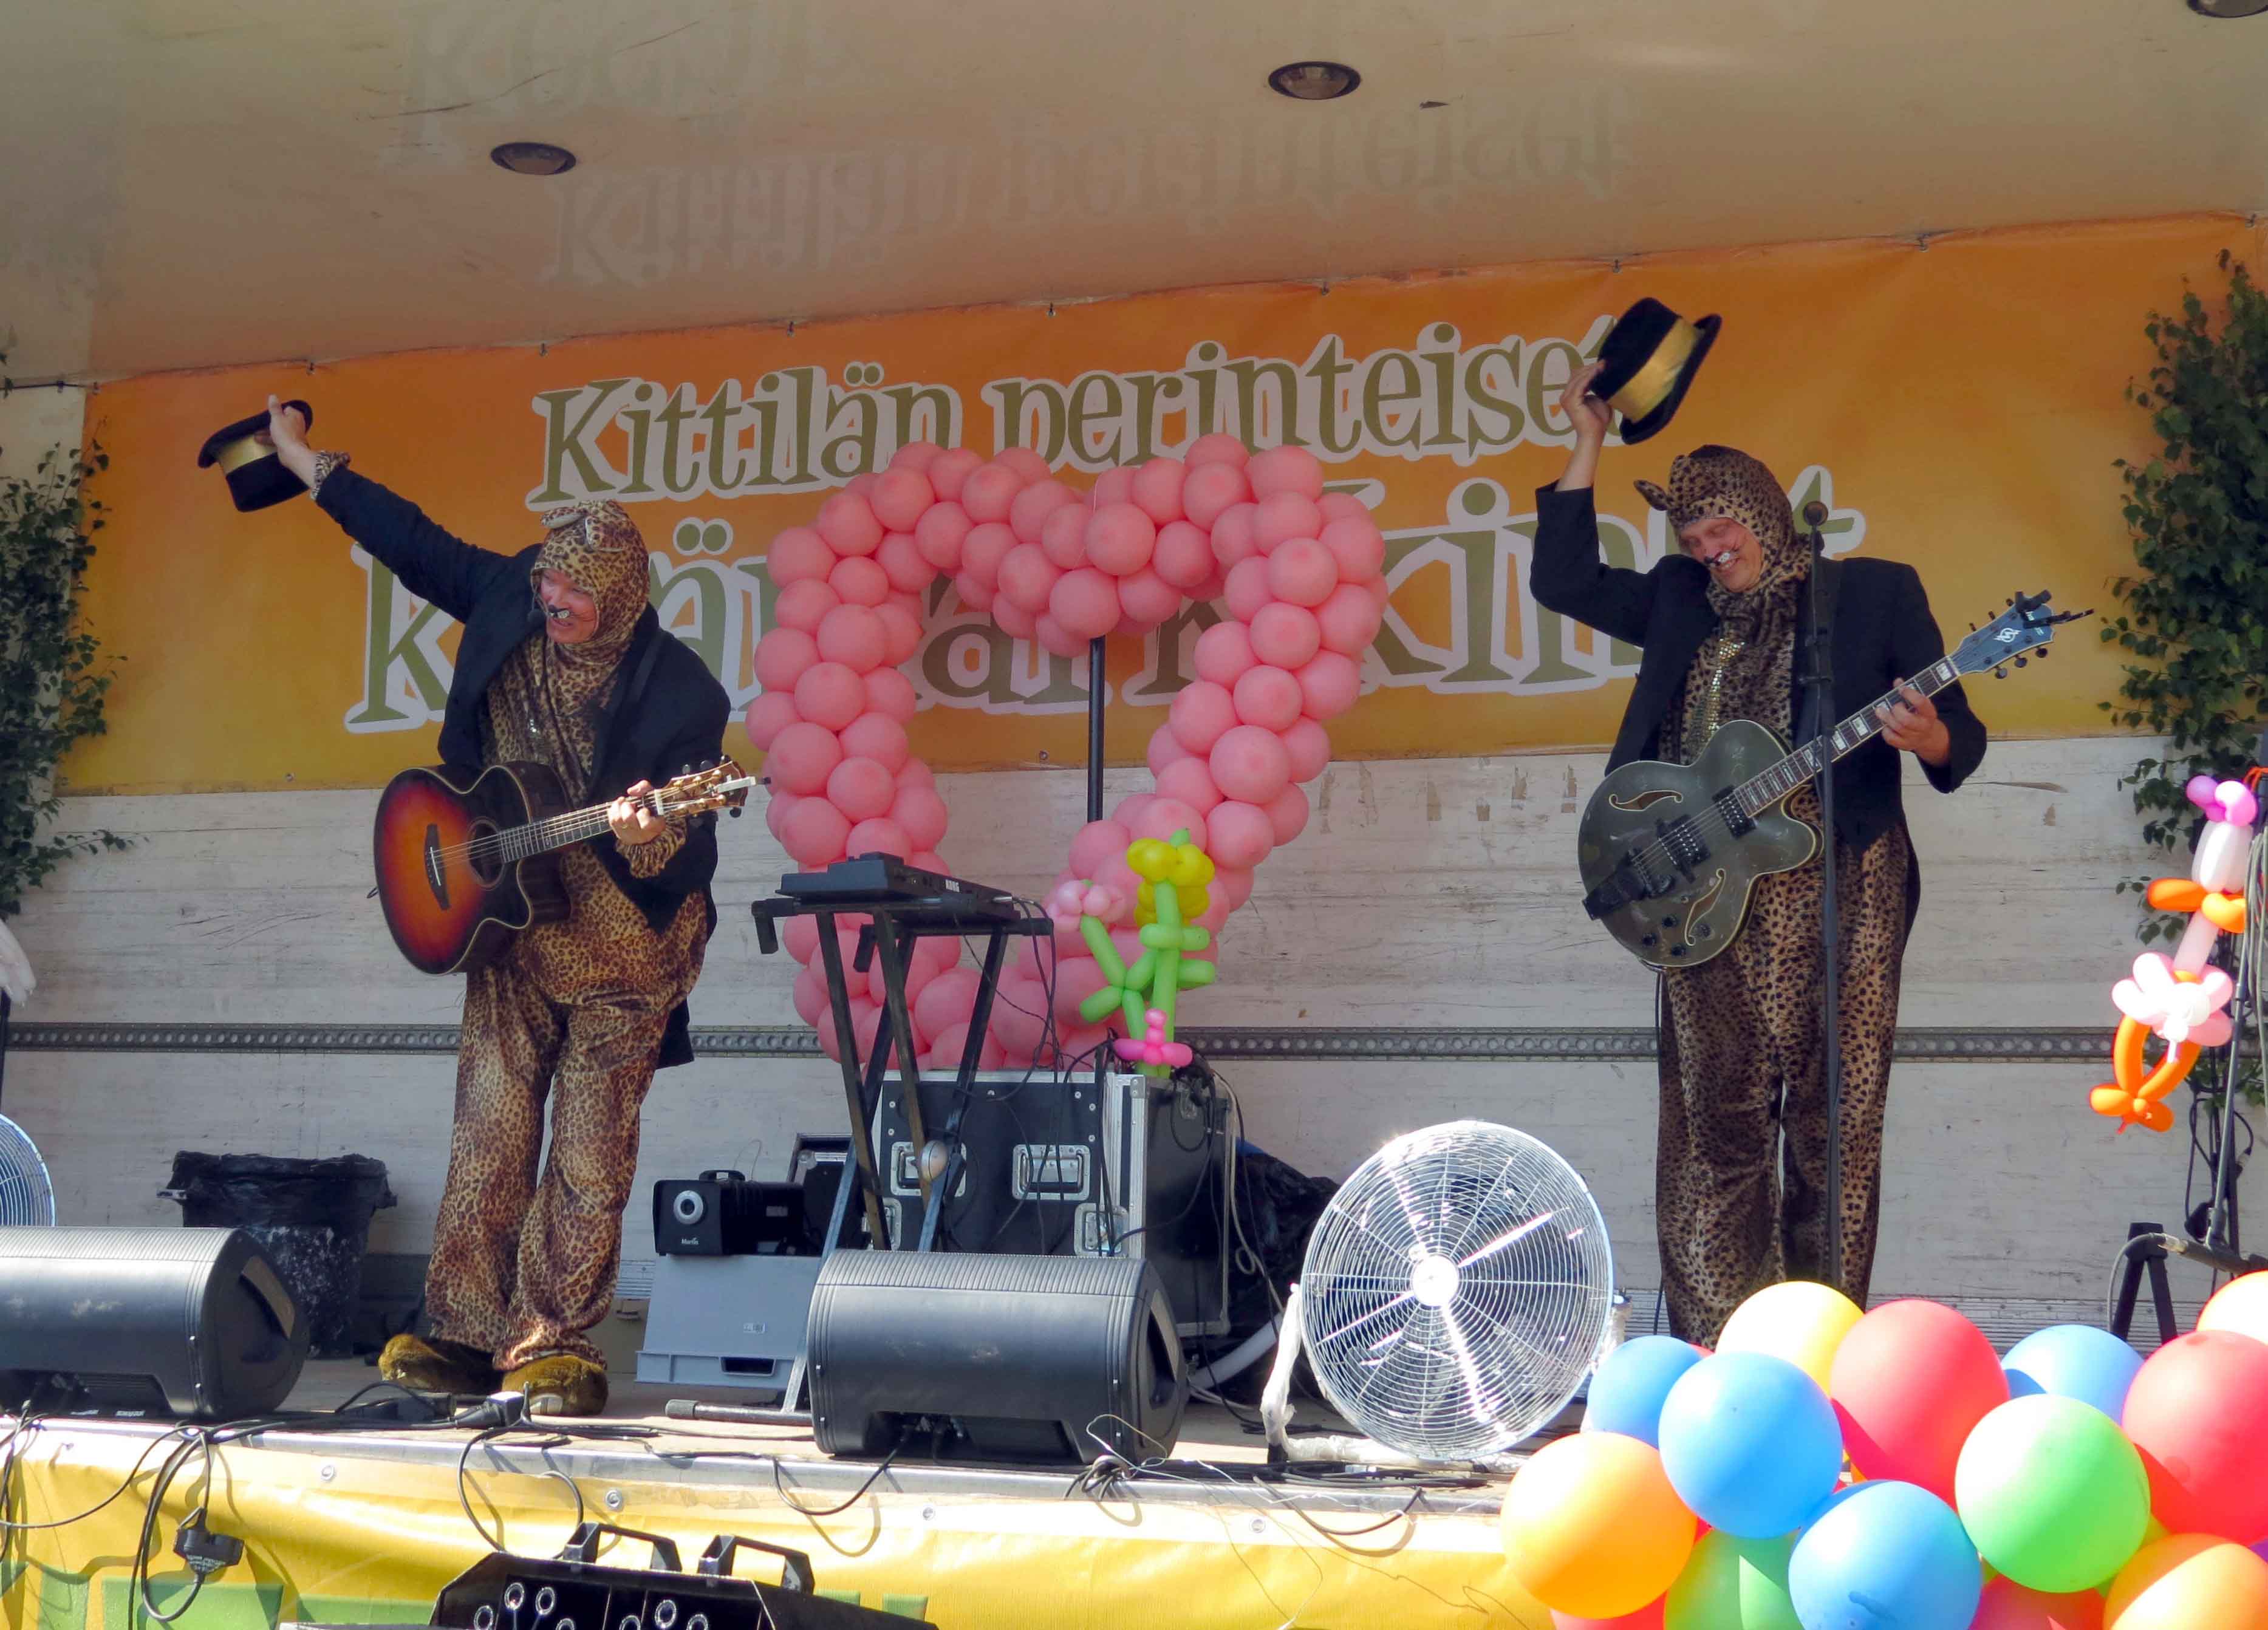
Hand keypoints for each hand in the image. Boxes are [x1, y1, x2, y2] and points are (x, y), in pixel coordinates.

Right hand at [261, 394, 317, 483]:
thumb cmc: (285, 433)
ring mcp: (293, 434)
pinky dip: (269, 438)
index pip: (285, 409)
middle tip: (259, 423)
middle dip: (270, 422)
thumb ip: (274, 408)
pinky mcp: (289, 443)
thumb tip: (273, 396)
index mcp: (295, 415)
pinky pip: (278, 438)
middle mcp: (296, 424)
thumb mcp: (277, 418)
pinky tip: (258, 439)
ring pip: (278, 430)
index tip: (268, 414)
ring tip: (255, 432)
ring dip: (267, 431)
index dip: (276, 411)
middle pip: (281, 420)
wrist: (291, 453)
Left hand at [609, 780, 664, 845]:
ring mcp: (631, 836)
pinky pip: (612, 820)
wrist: (649, 824)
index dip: (643, 813)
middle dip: (627, 806)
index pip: (646, 823)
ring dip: (619, 808)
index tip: (645, 809)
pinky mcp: (621, 835)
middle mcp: (643, 834)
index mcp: (655, 826)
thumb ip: (644, 788)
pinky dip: (614, 810)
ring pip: (617, 819)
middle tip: (631, 804)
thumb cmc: (652, 807)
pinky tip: (619, 808)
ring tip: (625, 805)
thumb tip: (630, 791)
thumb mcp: (653, 795)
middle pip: (628, 818)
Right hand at [1553, 360, 1613, 492]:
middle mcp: (1566, 395)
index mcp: (1571, 395)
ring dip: (1591, 369)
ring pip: (1578, 377)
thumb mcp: (1600, 399)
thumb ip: (1600, 388)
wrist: (1594, 436)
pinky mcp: (1570, 401)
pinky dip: (1590, 376)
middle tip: (1605, 362)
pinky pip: (1580, 384)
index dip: (1590, 368)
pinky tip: (1599, 372)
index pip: (1578, 376)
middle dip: (1591, 366)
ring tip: (1604, 365)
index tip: (1605, 363)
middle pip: (1577, 374)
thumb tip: (1607, 376)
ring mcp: (1566, 398)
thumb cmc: (1598, 421)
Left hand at [1876, 683, 1950, 766]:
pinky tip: (1885, 724)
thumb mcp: (1920, 704)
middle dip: (1896, 710)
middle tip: (1893, 705)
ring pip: (1898, 728)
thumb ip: (1909, 692)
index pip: (1921, 703)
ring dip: (1886, 718)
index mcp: (1929, 713)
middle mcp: (1923, 726)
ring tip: (1880, 711)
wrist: (1929, 737)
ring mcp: (1914, 737)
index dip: (1910, 694)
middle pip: (1907, 720)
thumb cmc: (1920, 715)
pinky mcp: (1905, 745)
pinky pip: (1891, 738)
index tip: (1901, 689)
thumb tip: (1898, 681)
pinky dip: (1885, 730)